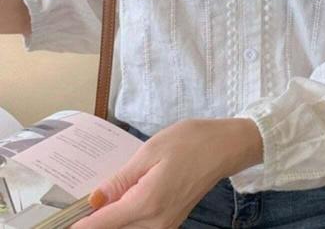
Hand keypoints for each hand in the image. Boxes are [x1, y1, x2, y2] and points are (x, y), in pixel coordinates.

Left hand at [71, 117, 262, 228]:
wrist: (225, 147)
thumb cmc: (190, 141)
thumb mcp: (150, 151)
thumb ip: (120, 179)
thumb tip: (94, 201)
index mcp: (147, 204)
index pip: (101, 225)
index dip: (79, 226)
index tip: (63, 223)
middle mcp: (156, 224)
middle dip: (95, 222)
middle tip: (81, 206)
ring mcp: (166, 225)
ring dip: (111, 220)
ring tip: (99, 201)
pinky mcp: (171, 221)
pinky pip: (141, 226)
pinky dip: (126, 218)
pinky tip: (120, 201)